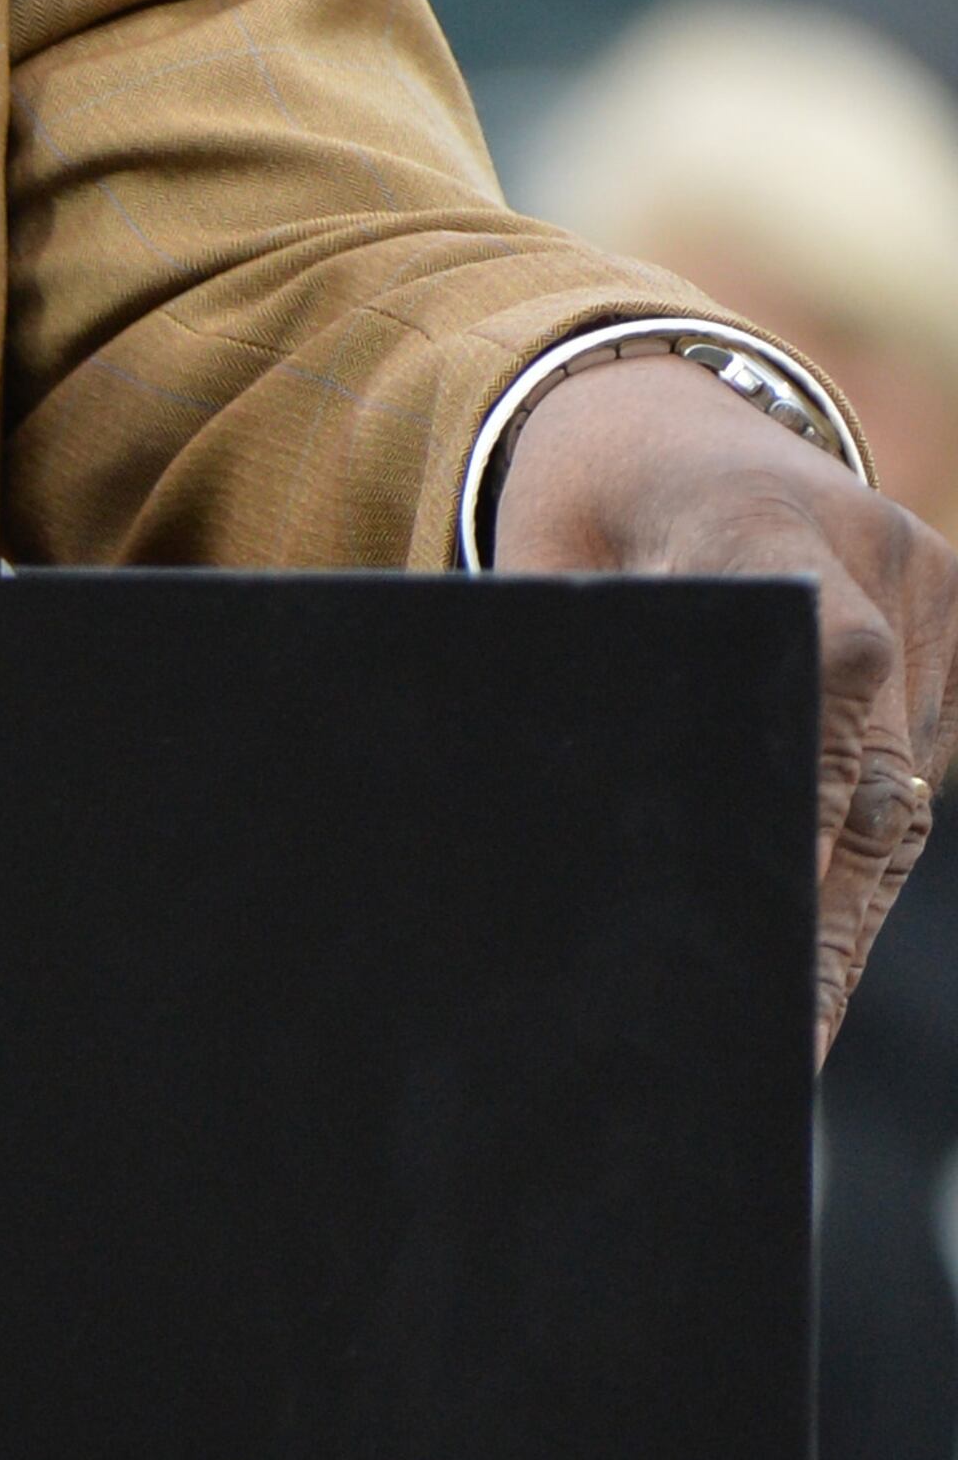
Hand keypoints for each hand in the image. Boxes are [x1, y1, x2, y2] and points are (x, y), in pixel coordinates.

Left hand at [494, 356, 957, 1052]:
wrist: (649, 417)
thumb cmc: (575, 512)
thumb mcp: (542, 575)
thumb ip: (584, 683)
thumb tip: (580, 836)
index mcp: (754, 522)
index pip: (823, 672)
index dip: (808, 810)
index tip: (766, 937)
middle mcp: (866, 546)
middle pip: (876, 763)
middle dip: (827, 917)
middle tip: (778, 1042)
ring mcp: (924, 579)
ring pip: (907, 782)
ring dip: (850, 901)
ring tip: (794, 1024)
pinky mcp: (950, 611)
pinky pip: (919, 755)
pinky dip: (869, 841)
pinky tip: (816, 938)